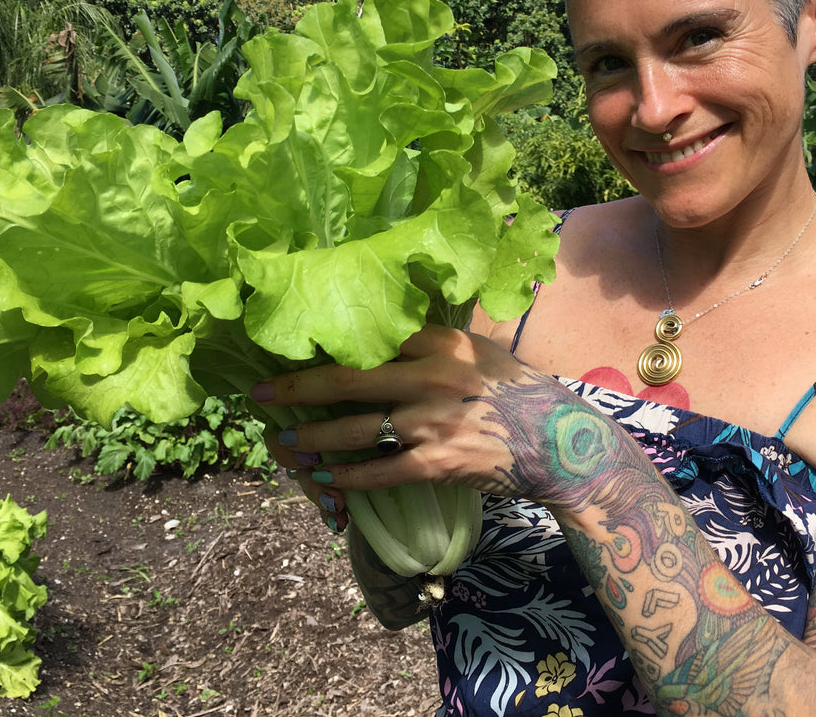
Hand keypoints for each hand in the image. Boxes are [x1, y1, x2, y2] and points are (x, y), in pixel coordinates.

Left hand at [254, 323, 619, 510]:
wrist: (558, 443)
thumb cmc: (518, 392)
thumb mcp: (480, 350)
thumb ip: (434, 342)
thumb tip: (385, 334)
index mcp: (439, 342)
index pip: (369, 338)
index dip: (323, 345)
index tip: (289, 348)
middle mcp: (429, 377)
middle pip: (345, 380)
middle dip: (293, 388)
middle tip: (257, 393)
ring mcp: (431, 422)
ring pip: (352, 430)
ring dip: (310, 439)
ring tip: (282, 443)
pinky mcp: (436, 463)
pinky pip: (378, 471)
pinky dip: (345, 478)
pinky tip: (321, 480)